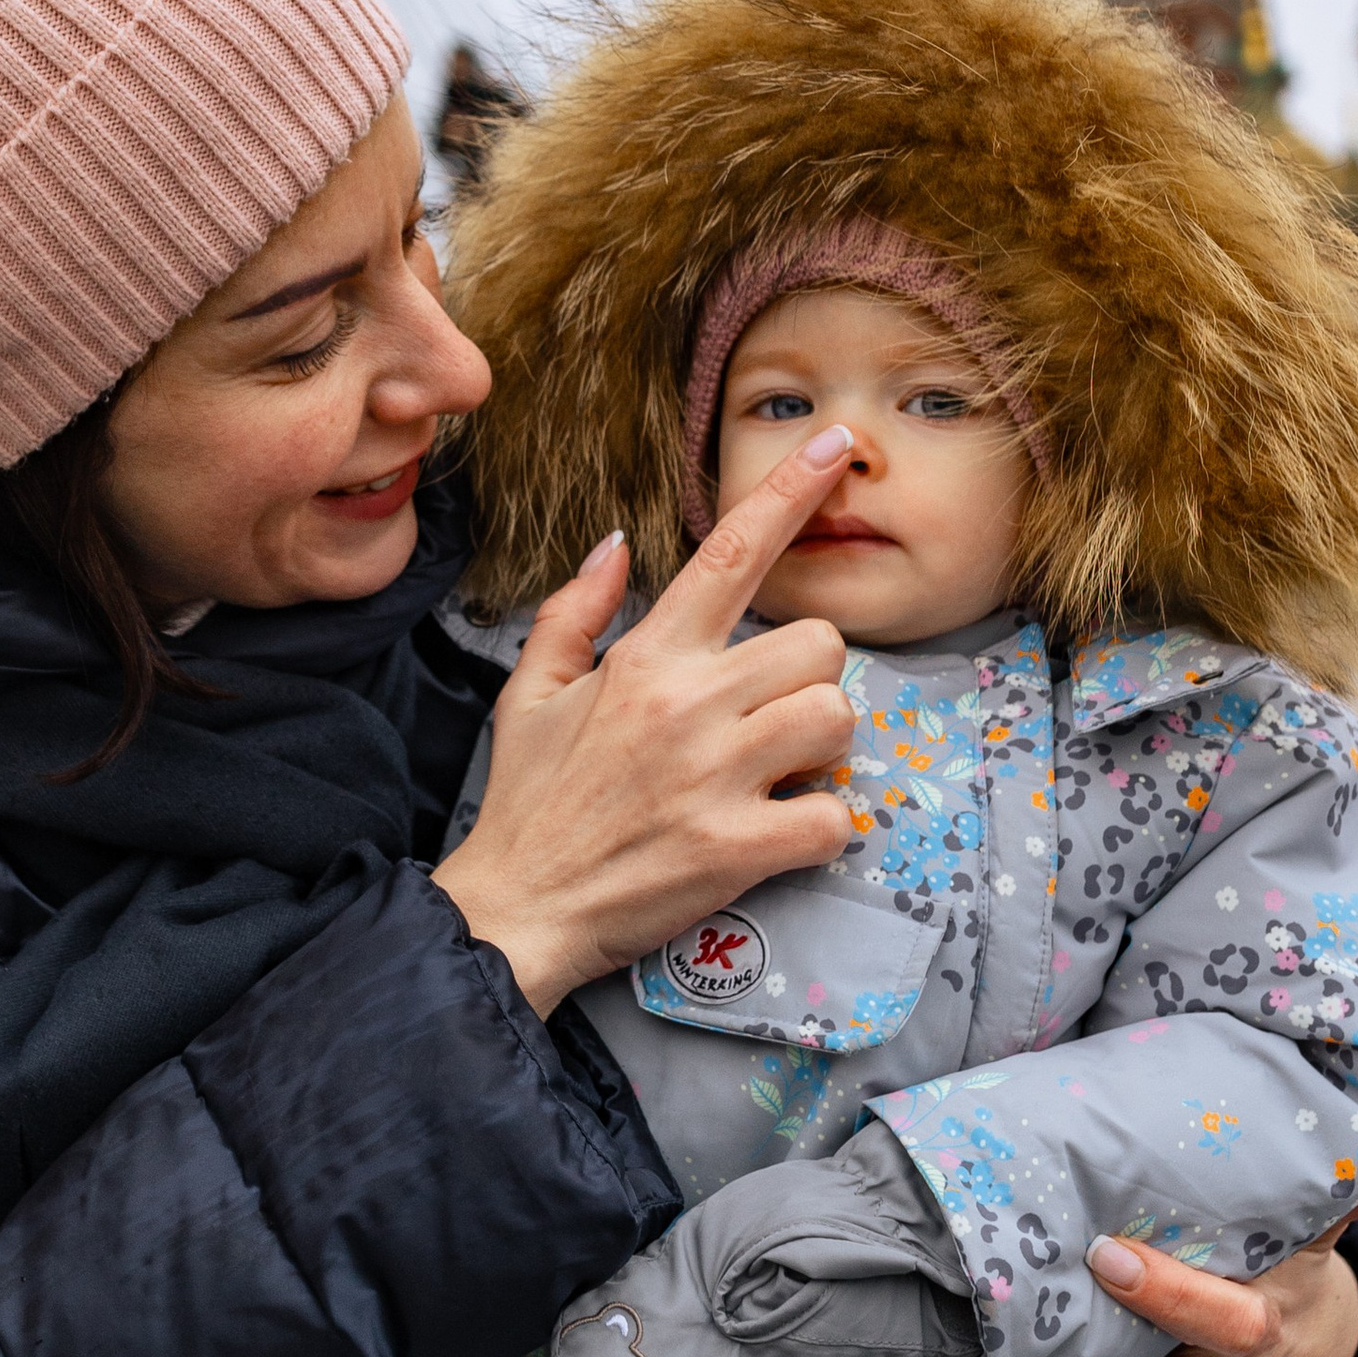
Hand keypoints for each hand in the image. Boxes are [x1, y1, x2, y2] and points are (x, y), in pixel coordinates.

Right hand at [434, 428, 859, 1015]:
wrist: (517, 908)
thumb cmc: (529, 800)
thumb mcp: (529, 690)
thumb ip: (577, 610)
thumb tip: (615, 543)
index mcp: (645, 659)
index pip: (732, 552)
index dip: (793, 490)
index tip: (840, 448)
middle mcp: (687, 704)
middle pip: (821, 642)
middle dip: (809, 678)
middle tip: (769, 717)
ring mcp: (717, 776)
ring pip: (838, 717)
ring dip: (822, 749)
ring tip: (778, 772)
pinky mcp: (739, 848)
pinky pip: (836, 815)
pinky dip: (822, 828)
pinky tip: (780, 832)